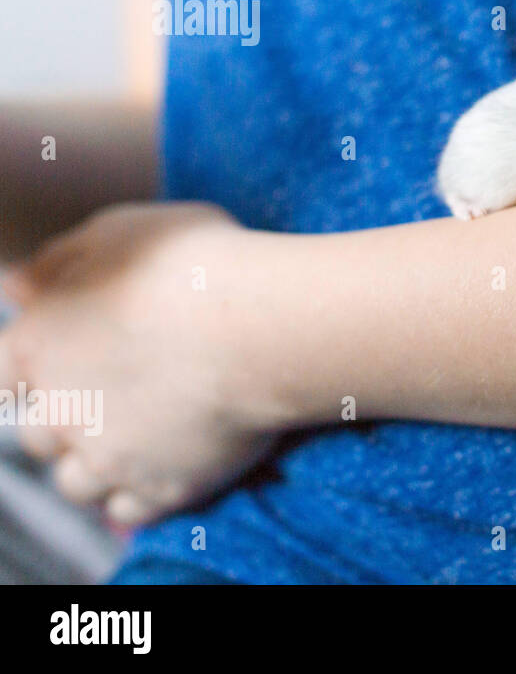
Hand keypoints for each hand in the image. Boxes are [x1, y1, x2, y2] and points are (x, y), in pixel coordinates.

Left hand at [0, 202, 281, 526]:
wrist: (259, 325)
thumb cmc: (192, 267)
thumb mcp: (117, 232)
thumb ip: (59, 263)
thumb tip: (18, 284)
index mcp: (36, 347)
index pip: (0, 377)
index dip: (31, 370)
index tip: (64, 356)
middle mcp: (60, 412)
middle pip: (37, 436)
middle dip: (67, 417)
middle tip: (117, 390)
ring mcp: (110, 458)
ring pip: (75, 483)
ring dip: (95, 463)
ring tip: (139, 435)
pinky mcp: (165, 487)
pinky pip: (129, 512)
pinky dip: (136, 495)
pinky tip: (161, 466)